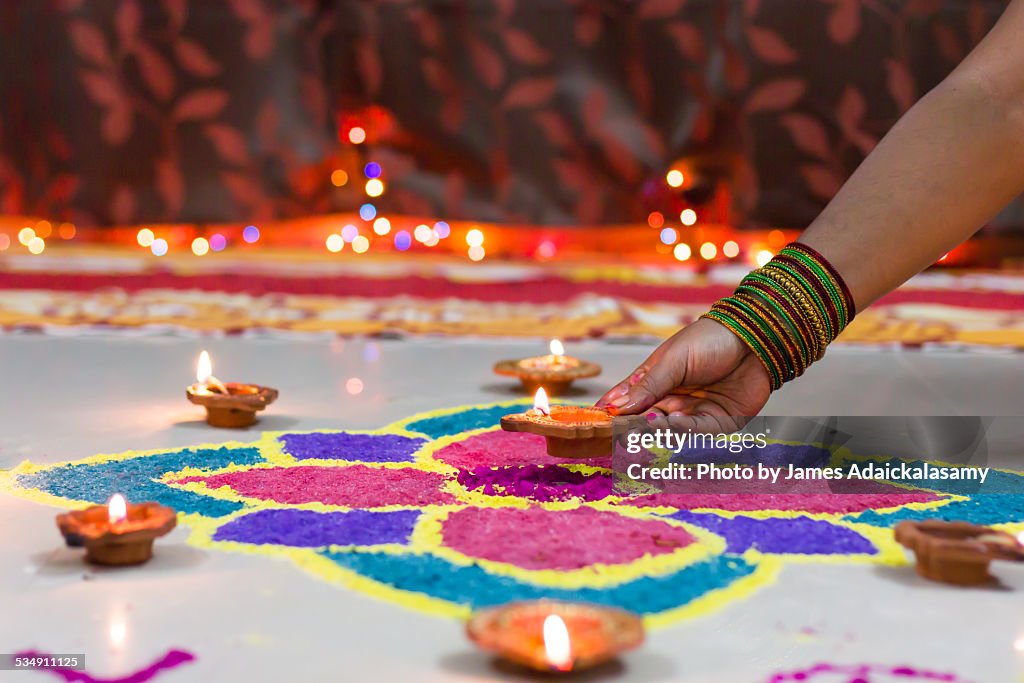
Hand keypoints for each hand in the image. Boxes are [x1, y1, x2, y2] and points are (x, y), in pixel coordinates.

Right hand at [596, 317, 771, 431]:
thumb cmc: (709, 341)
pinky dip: (683, 429)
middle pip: (646, 420)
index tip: (599, 421)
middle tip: (622, 431)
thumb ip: (648, 385)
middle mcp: (672, 399)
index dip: (614, 411)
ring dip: (658, 430)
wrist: (755, 339)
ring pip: (670, 431)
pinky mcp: (717, 423)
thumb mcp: (673, 360)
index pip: (628, 400)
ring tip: (650, 423)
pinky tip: (673, 421)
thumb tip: (615, 405)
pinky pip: (696, 432)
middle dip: (634, 427)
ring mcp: (694, 413)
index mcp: (656, 380)